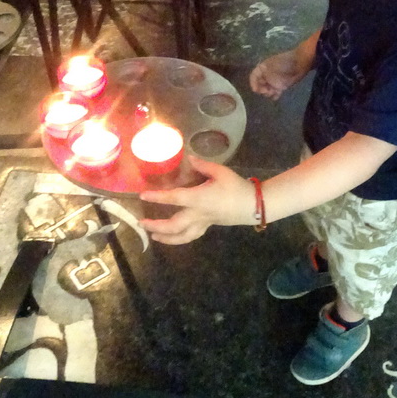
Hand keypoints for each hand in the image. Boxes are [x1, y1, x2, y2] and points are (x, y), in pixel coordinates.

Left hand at [139, 155, 255, 244]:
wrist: (254, 205)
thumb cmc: (237, 187)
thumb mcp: (221, 172)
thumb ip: (203, 165)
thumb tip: (189, 158)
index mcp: (199, 198)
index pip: (174, 198)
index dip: (157, 197)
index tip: (142, 196)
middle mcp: (198, 214)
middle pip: (174, 225)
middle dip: (156, 226)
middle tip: (142, 223)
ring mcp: (203, 223)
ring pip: (182, 236)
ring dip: (166, 239)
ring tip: (154, 237)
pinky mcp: (209, 226)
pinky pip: (191, 236)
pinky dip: (180, 238)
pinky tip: (173, 237)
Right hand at [250, 49, 307, 99]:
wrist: (300, 63)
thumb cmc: (285, 62)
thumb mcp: (271, 65)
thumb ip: (263, 74)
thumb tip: (258, 83)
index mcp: (263, 68)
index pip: (254, 76)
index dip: (253, 83)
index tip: (255, 90)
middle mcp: (267, 75)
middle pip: (259, 84)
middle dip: (260, 89)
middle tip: (266, 91)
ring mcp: (274, 81)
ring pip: (266, 90)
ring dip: (267, 93)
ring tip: (273, 92)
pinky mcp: (281, 86)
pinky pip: (275, 93)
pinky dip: (274, 96)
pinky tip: (276, 96)